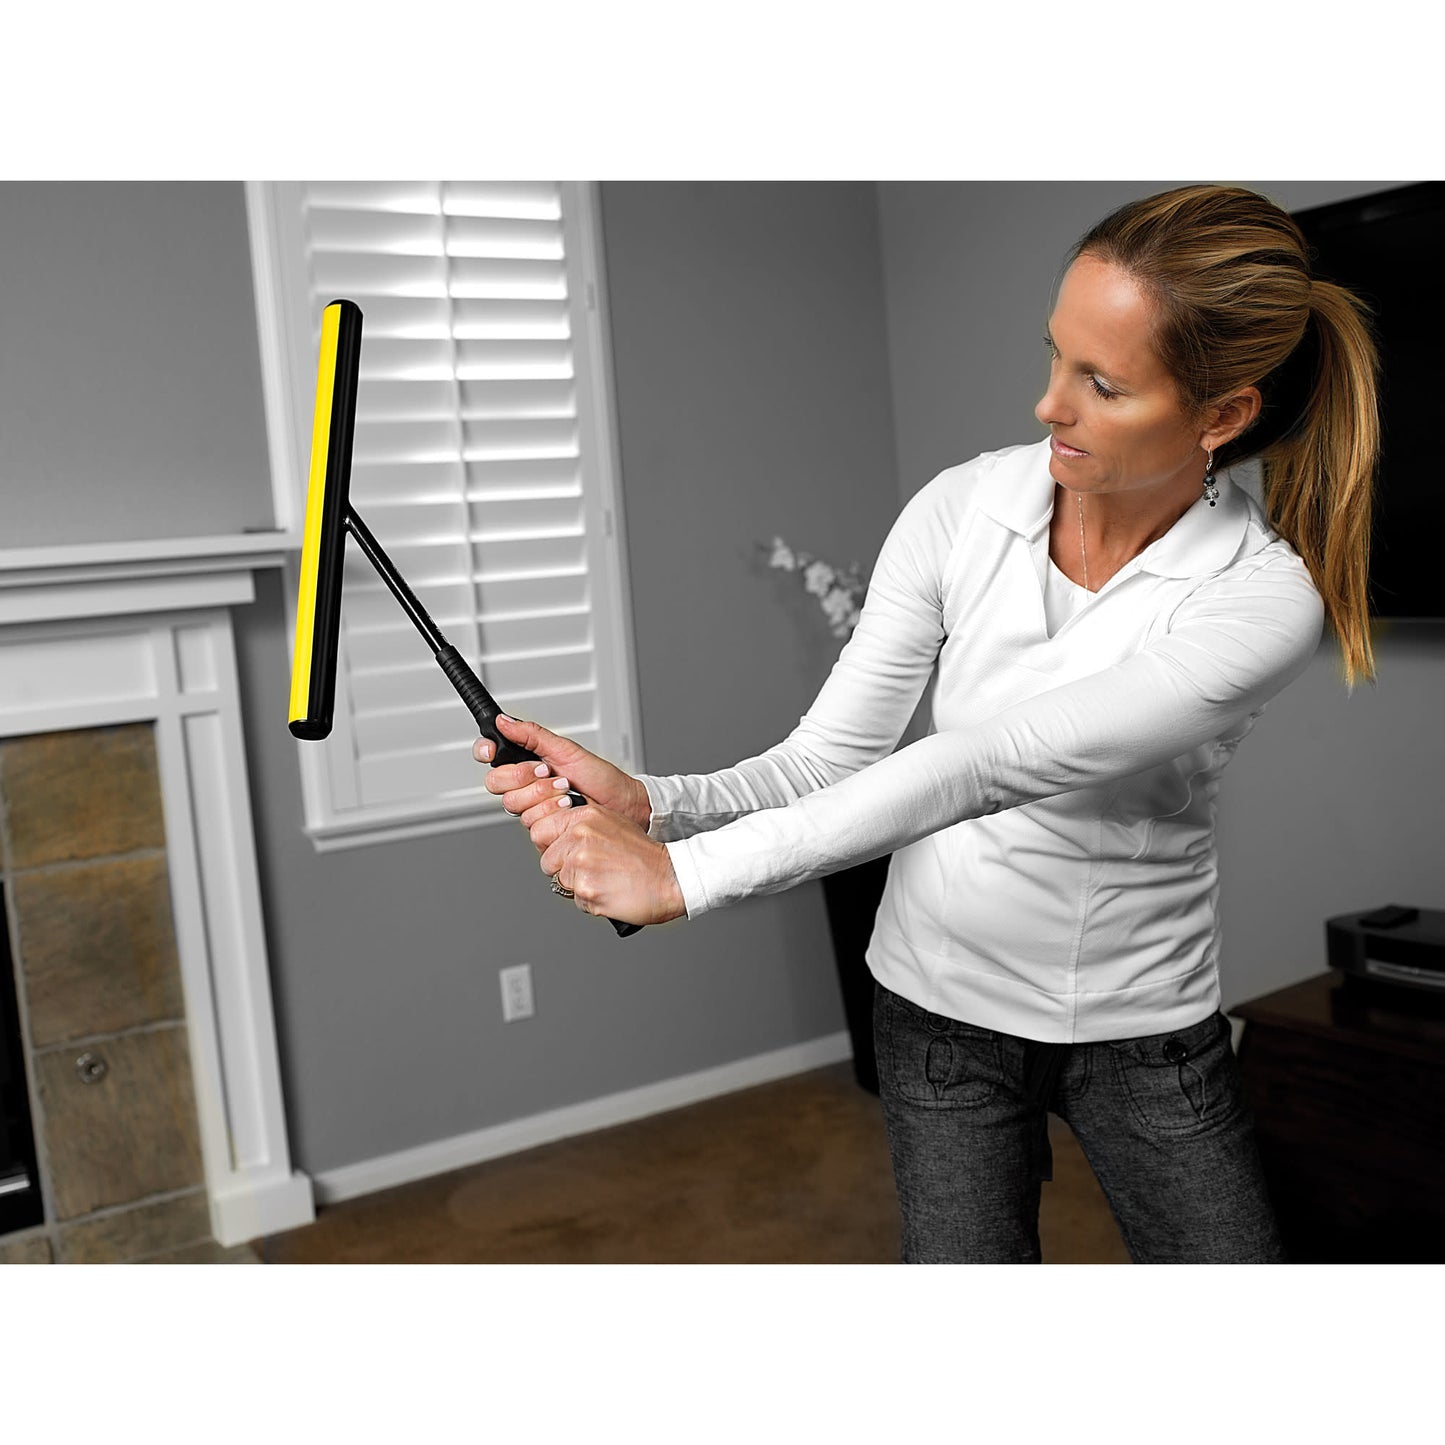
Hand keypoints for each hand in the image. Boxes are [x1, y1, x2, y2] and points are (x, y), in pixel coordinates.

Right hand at [474, 715, 649, 829]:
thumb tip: (503, 720)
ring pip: (512, 803)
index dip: (485, 751)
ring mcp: (532, 806)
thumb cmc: (599, 776)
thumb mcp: (566, 749)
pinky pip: (529, 823)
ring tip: (565, 789)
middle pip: (496, 782)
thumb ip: (531, 735)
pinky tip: (566, 807)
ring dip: (542, 794)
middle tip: (547, 771)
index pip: (490, 754)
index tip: (492, 751)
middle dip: (522, 776)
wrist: (620, 804)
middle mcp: (525, 784)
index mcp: (527, 760)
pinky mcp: (541, 828)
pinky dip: (551, 811)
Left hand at [531, 802, 686, 925]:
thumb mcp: (613, 823)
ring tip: (605, 880)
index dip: (551, 846)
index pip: (540, 830)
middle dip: (561, 869)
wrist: (671, 877)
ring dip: (578, 887)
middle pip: (546, 860)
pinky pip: (575, 901)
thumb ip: (583, 826)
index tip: (563, 853)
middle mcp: (580, 836)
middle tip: (588, 870)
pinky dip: (590, 902)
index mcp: (585, 817)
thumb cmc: (645, 856)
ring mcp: (581, 863)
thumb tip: (558, 837)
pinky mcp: (586, 889)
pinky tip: (610, 891)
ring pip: (560, 883)